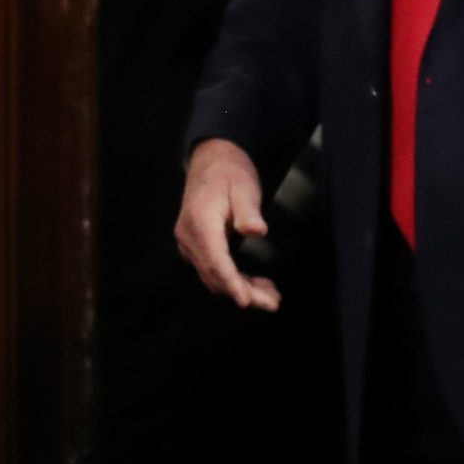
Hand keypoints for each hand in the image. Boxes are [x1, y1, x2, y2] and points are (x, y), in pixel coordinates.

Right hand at [174, 138, 280, 310]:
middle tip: (274, 302)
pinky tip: (257, 285)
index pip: (215, 259)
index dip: (231, 282)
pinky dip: (235, 281)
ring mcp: (190, 244)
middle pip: (215, 274)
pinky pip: (214, 270)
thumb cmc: (230, 173)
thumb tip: (256, 229)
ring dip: (242, 289)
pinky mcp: (197, 248)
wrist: (212, 162)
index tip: (245, 301)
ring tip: (272, 297)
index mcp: (199, 221)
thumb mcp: (244, 186)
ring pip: (215, 277)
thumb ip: (248, 210)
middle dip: (244, 292)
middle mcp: (189, 237)